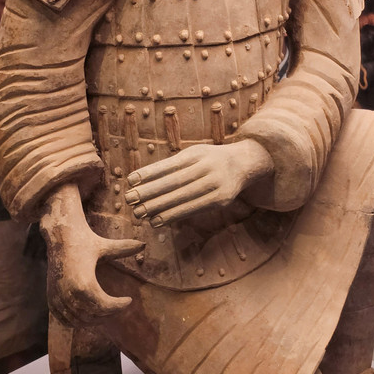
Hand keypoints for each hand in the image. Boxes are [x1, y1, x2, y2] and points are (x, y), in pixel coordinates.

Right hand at [40, 183, 143, 326]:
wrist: (59, 235)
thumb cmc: (84, 240)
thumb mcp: (105, 246)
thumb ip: (124, 248)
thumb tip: (143, 244)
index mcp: (84, 283)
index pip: (104, 306)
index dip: (118, 306)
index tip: (128, 300)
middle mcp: (69, 293)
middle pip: (92, 316)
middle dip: (108, 314)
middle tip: (118, 306)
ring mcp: (58, 297)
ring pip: (77, 321)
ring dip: (93, 320)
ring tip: (105, 312)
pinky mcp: (51, 297)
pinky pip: (63, 319)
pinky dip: (75, 322)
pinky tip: (87, 316)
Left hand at [126, 140, 273, 227]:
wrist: (243, 163)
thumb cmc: (209, 160)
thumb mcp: (193, 155)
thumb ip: (172, 166)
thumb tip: (142, 181)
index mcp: (196, 154)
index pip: (169, 165)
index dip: (149, 173)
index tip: (130, 180)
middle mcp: (207, 167)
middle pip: (174, 182)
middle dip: (150, 192)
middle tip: (129, 199)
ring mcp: (216, 184)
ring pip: (183, 197)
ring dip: (159, 207)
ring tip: (140, 213)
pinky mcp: (221, 200)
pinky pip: (194, 209)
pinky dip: (174, 215)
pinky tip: (158, 220)